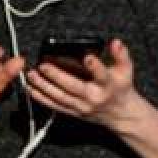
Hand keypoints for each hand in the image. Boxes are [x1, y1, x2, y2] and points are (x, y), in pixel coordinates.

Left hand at [26, 38, 141, 130]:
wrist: (121, 114)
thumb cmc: (121, 89)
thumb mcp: (126, 70)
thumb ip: (121, 55)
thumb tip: (115, 42)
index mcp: (107, 85)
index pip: (102, 75)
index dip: (95, 66)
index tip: (88, 57)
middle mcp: (93, 97)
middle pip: (73, 87)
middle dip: (56, 76)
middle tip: (43, 66)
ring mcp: (82, 107)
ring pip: (60, 97)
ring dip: (44, 87)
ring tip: (31, 76)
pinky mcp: (74, 112)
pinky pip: (55, 106)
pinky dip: (42, 98)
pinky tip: (31, 90)